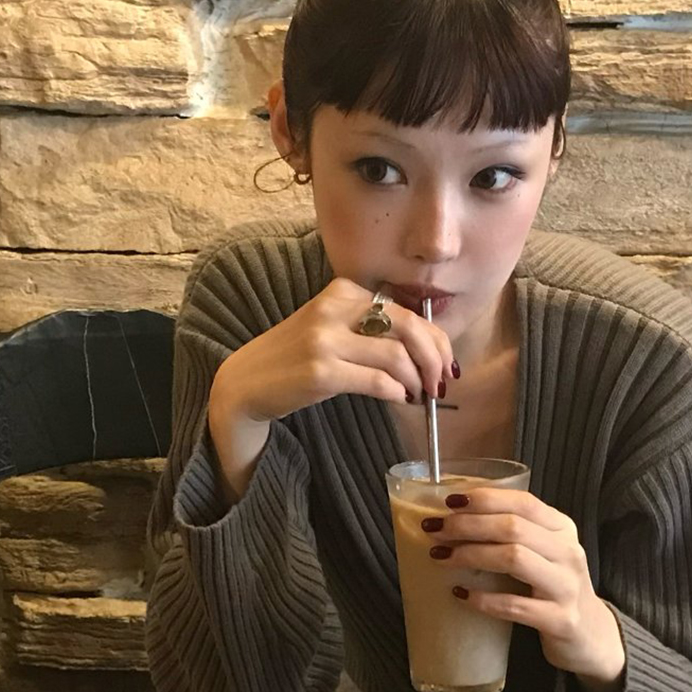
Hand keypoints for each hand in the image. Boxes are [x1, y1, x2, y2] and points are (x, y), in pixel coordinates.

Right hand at [210, 277, 455, 426]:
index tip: (445, 364)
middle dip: (434, 359)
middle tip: (439, 384)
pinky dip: (397, 392)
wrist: (246, 382)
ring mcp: (326, 339)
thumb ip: (372, 328)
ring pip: (397, 355)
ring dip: (417, 380)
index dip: (436, 340)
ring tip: (418, 395)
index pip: (407, 311)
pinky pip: (377, 381)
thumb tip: (427, 349)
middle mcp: (334, 308)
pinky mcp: (321, 371)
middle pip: (409, 327)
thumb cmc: (295, 359)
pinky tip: (399, 400)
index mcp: (342, 291)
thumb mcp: (332, 328)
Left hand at [423, 489, 625, 681]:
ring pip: (515, 559)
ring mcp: (567, 587)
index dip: (485, 499)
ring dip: (471, 555)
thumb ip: (514, 534)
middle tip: (435, 531)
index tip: (448, 502)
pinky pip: (515, 606)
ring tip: (441, 558)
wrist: (591, 636)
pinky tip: (460, 594)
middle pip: (513, 527)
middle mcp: (568, 552)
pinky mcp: (561, 620)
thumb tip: (455, 517)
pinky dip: (484, 599)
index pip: (523, 503)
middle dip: (468, 526)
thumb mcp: (544, 554)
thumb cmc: (554, 588)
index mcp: (563, 529)